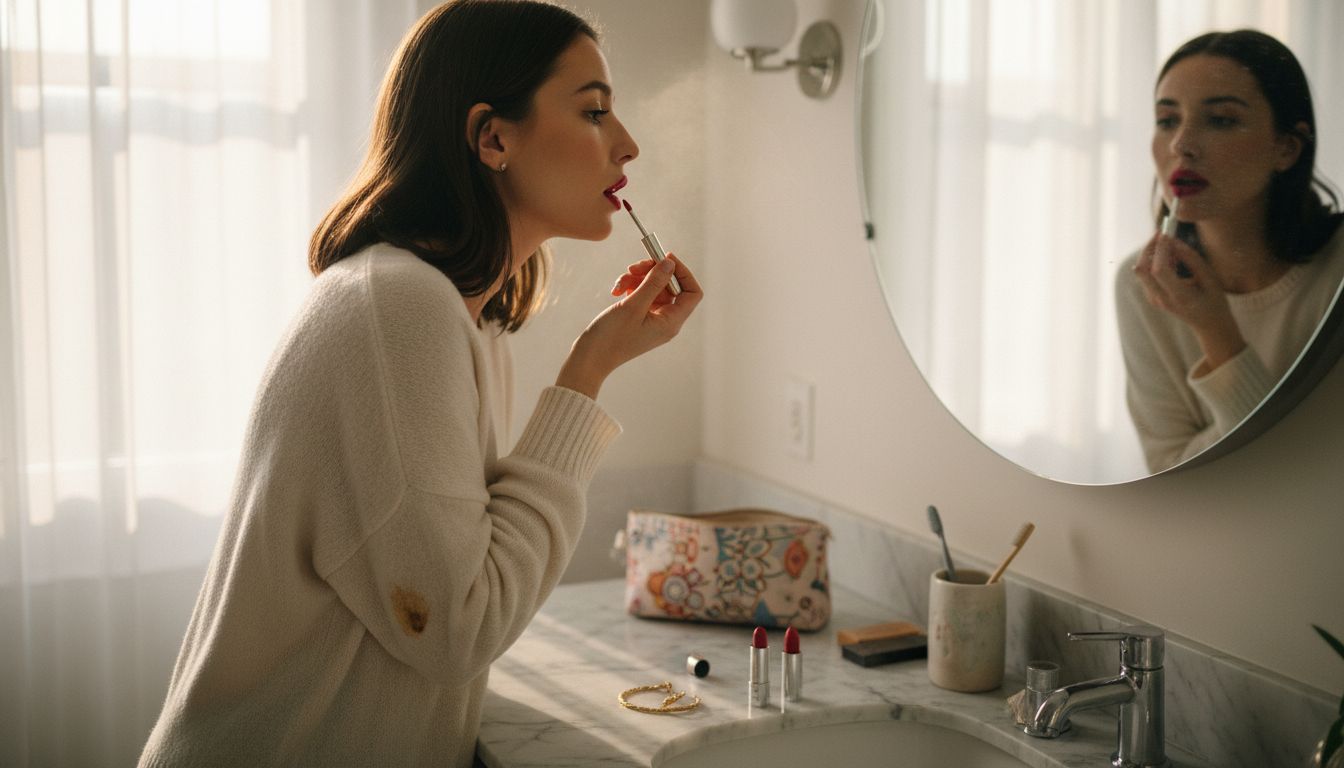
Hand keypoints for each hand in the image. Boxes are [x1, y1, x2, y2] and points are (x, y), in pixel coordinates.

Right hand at [556, 254, 702, 398]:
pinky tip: (616, 291)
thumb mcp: (634, 305)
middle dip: (652, 273)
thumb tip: (670, 263)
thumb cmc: (612, 337)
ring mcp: (651, 319)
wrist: (589, 358)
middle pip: (670, 286)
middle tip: (634, 266)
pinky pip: (640, 294)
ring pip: (652, 287)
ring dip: (636, 279)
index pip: (692, 292)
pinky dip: (629, 288)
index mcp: (671, 322)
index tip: (665, 258)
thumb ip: (654, 282)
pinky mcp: (638, 317)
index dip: (683, 272)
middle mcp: (665, 321)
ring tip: (620, 282)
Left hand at [1133, 233, 1245, 371]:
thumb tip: (1173, 241)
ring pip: (1141, 271)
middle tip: (1162, 232)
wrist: (1209, 324)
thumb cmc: (1214, 300)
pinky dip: (1153, 261)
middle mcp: (1161, 299)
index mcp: (1179, 296)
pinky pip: (1146, 275)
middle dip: (1149, 247)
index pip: (1159, 271)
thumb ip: (1192, 259)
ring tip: (1172, 246)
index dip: (1160, 250)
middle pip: (1142, 269)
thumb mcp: (1210, 278)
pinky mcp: (1151, 296)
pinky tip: (1171, 258)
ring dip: (1151, 253)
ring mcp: (1153, 299)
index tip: (1166, 233)